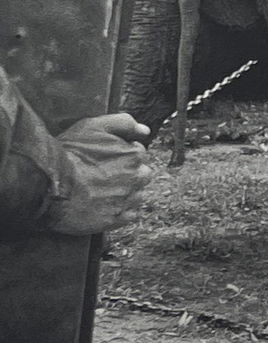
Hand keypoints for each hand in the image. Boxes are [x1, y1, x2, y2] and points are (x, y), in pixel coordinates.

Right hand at [46, 114, 154, 234]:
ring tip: (100, 192)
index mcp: (135, 155)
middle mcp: (137, 177)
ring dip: (125, 194)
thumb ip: (124, 123)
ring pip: (137, 195)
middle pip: (141, 175)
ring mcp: (128, 200)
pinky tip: (102, 206)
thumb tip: (145, 131)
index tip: (103, 161)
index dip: (120, 156)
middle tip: (102, 177)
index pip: (138, 154)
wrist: (47, 186)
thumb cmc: (69, 154)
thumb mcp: (94, 126)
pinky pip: (129, 215)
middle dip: (128, 174)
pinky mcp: (117, 219)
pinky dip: (119, 211)